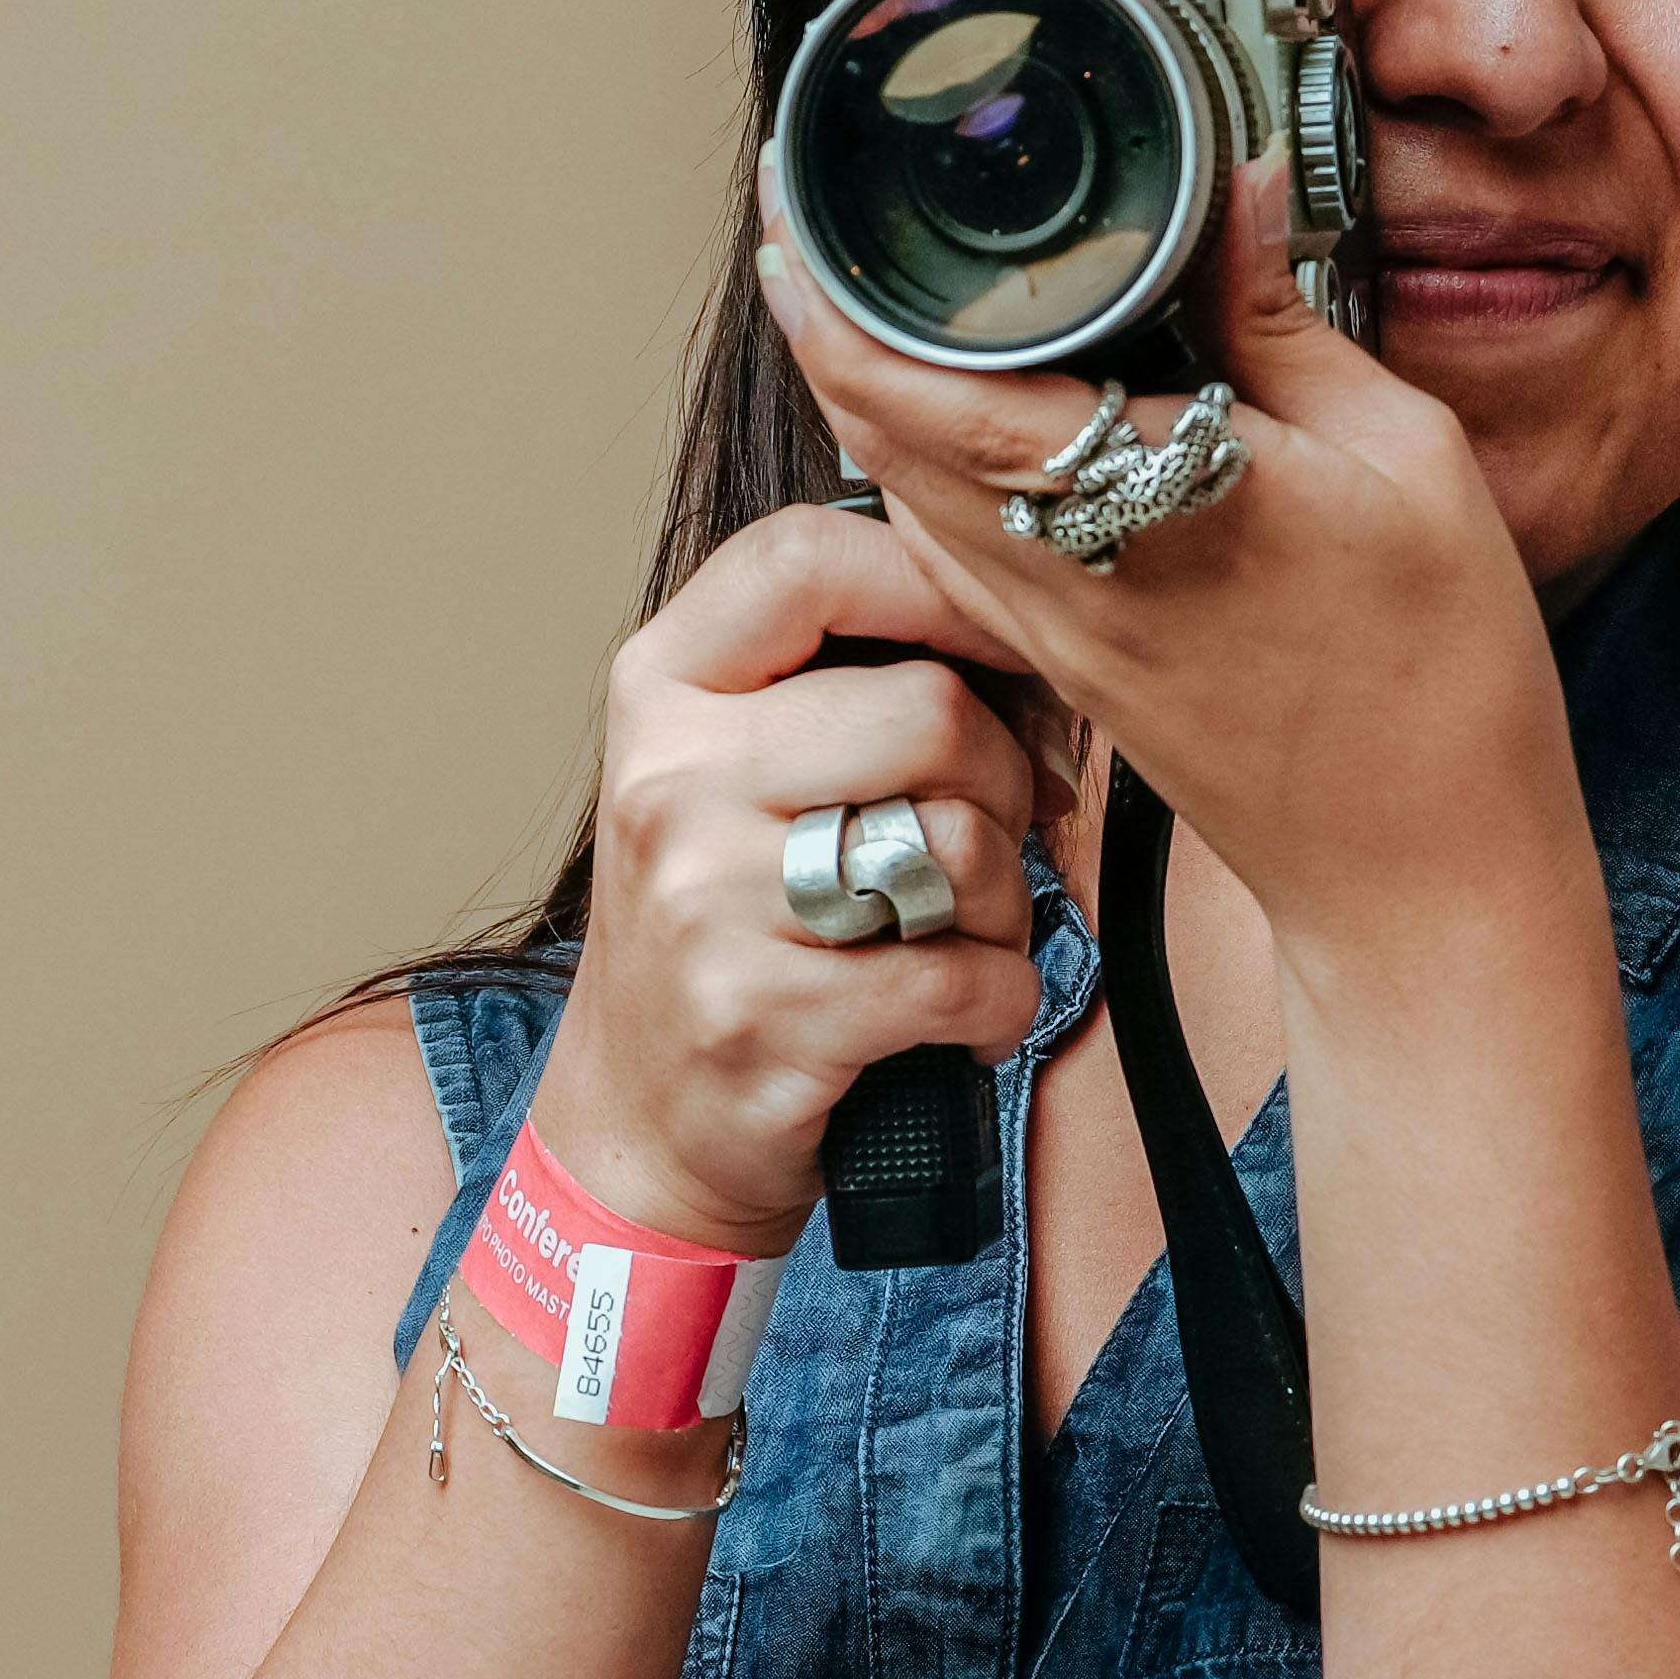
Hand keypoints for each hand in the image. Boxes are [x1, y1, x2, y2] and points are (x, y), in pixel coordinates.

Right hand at [523, 505, 1047, 1256]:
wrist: (642, 1119)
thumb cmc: (728, 923)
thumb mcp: (739, 770)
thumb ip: (847, 678)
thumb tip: (1037, 639)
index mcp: (664, 689)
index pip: (808, 559)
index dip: (940, 582)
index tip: (1008, 645)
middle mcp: (670, 780)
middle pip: (930, 710)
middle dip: (1004, 780)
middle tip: (982, 837)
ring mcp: (707, 902)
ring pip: (961, 843)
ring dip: (1005, 904)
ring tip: (955, 932)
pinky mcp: (762, 1018)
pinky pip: (966, 976)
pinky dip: (997, 1003)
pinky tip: (955, 1014)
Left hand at [752, 160, 1587, 964]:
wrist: (1419, 872)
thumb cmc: (1436, 670)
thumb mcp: (1406, 455)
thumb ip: (1285, 320)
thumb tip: (1239, 181)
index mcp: (1156, 499)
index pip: (940, 392)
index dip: (845, 301)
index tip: (800, 210)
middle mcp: (1070, 572)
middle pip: (882, 436)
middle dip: (827, 321)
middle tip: (809, 221)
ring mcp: (1053, 632)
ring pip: (899, 495)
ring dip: (860, 392)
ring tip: (858, 292)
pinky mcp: (1063, 668)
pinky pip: (947, 550)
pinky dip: (914, 469)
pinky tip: (936, 415)